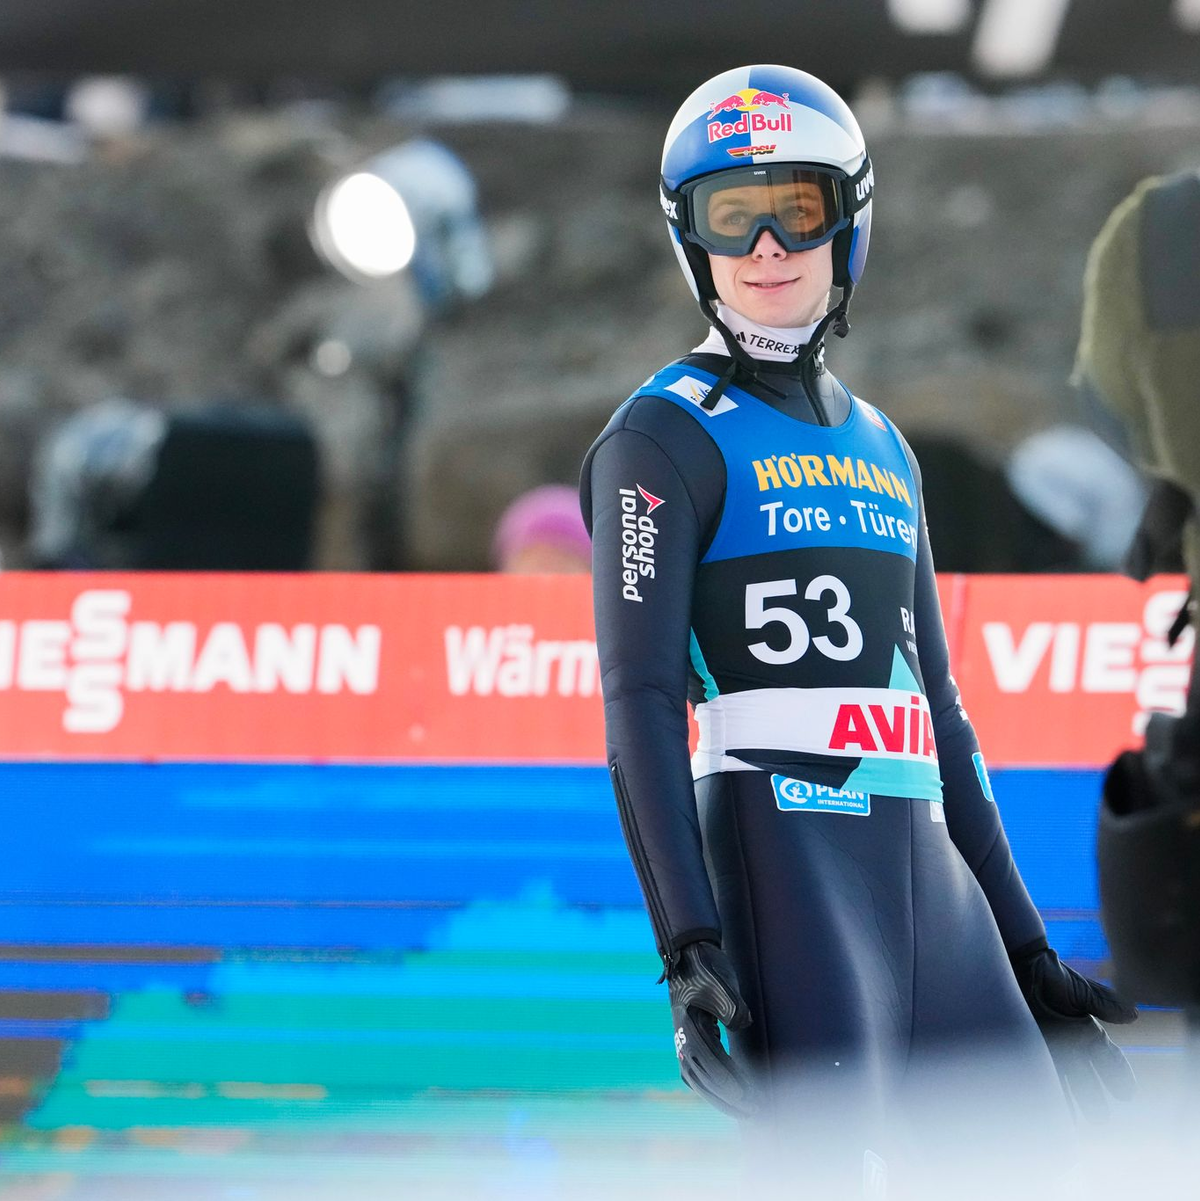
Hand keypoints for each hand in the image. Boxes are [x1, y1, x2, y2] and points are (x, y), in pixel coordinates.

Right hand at [668, 940, 754, 1117]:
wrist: (690, 951)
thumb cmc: (706, 965)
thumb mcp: (720, 982)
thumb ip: (732, 1006)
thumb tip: (742, 1024)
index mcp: (688, 1024)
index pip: (707, 1059)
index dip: (725, 1079)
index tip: (745, 1095)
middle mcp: (682, 1035)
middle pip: (702, 1077)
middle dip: (727, 1097)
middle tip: (754, 1110)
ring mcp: (683, 1038)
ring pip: (698, 1079)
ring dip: (719, 1097)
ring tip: (745, 1110)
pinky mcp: (690, 1037)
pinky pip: (697, 1071)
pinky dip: (710, 1087)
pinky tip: (726, 1096)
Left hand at [1011, 940, 1137, 1121]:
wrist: (1018, 962)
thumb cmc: (1050, 972)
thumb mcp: (1079, 989)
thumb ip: (1103, 1002)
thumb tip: (1134, 1014)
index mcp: (1086, 1032)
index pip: (1108, 1058)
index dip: (1118, 1075)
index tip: (1126, 1093)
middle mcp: (1068, 1044)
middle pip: (1085, 1076)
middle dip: (1092, 1097)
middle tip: (1099, 1119)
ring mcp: (1047, 1045)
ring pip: (1061, 1079)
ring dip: (1067, 1100)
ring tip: (1071, 1123)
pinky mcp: (1024, 1044)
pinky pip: (1034, 1069)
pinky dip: (1039, 1086)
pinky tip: (1040, 1102)